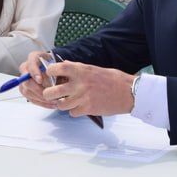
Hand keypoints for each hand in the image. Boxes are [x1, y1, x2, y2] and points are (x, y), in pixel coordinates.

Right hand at [17, 51, 58, 108]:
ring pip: (26, 91)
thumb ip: (56, 71)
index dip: (34, 72)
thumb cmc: (57, 66)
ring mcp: (24, 79)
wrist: (56, 70)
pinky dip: (41, 103)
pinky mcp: (25, 89)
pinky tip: (51, 104)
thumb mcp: (58, 65)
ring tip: (53, 101)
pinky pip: (30, 98)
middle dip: (37, 90)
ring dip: (40, 98)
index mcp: (34, 57)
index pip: (30, 63)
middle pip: (26, 80)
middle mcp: (26, 67)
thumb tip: (54, 83)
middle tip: (48, 95)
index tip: (40, 80)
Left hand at [18, 53, 134, 116]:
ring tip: (66, 101)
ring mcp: (83, 98)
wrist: (128, 92)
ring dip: (61, 104)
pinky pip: (72, 113)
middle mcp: (79, 84)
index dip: (49, 72)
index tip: (49, 74)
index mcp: (80, 71)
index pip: (56, 69)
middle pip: (52, 92)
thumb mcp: (93, 68)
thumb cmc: (112, 79)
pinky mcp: (88, 109)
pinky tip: (79, 107)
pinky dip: (74, 111)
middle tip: (50, 94)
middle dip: (48, 94)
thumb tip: (64, 64)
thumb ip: (77, 68)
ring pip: (61, 105)